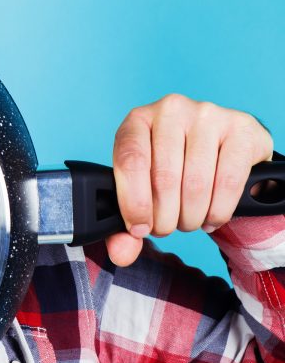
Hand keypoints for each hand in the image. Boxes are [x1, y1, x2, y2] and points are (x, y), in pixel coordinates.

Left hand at [107, 94, 273, 266]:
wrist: (221, 153)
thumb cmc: (173, 170)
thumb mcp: (143, 190)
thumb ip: (127, 223)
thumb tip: (121, 253)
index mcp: (137, 120)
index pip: (130, 161)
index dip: (134, 202)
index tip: (139, 228)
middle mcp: (171, 109)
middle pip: (164, 178)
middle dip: (165, 217)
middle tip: (167, 227)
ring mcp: (208, 115)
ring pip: (196, 184)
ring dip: (191, 217)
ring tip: (188, 221)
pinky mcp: (242, 129)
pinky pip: (228, 182)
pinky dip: (218, 210)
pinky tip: (211, 216)